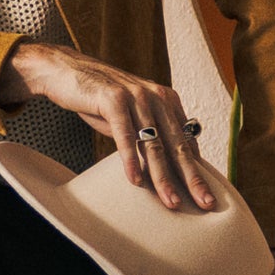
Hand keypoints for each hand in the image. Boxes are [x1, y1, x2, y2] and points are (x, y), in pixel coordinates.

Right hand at [1, 42, 215, 209]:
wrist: (66, 71)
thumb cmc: (101, 100)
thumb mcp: (134, 115)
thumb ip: (152, 133)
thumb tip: (170, 166)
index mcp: (167, 101)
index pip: (187, 142)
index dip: (198, 171)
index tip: (208, 196)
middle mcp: (157, 97)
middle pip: (177, 146)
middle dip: (192, 178)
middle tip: (205, 204)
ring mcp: (136, 97)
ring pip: (153, 144)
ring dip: (163, 177)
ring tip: (171, 202)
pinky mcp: (113, 99)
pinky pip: (125, 135)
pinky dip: (131, 159)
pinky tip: (135, 180)